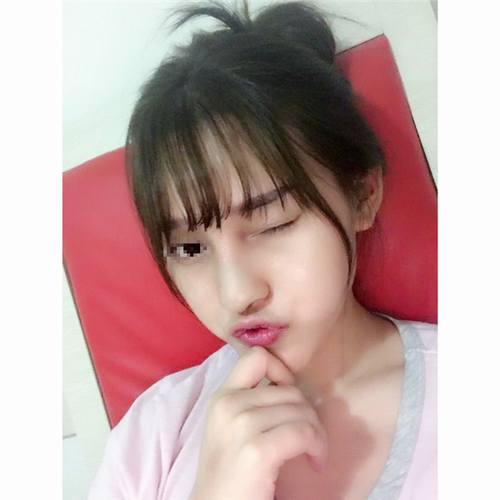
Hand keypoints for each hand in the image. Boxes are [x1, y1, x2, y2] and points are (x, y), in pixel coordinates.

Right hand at [189, 346, 328, 499]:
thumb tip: (287, 382)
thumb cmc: (229, 474)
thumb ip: (249, 400)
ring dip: (316, 433)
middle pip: (289, 389)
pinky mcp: (257, 451)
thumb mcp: (230, 427)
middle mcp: (228, 404)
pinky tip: (315, 462)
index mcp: (221, 397)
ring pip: (300, 410)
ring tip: (313, 453)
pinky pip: (304, 432)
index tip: (289, 396)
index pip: (256, 356)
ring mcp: (241, 425)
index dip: (281, 369)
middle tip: (309, 438)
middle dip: (307, 413)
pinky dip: (318, 447)